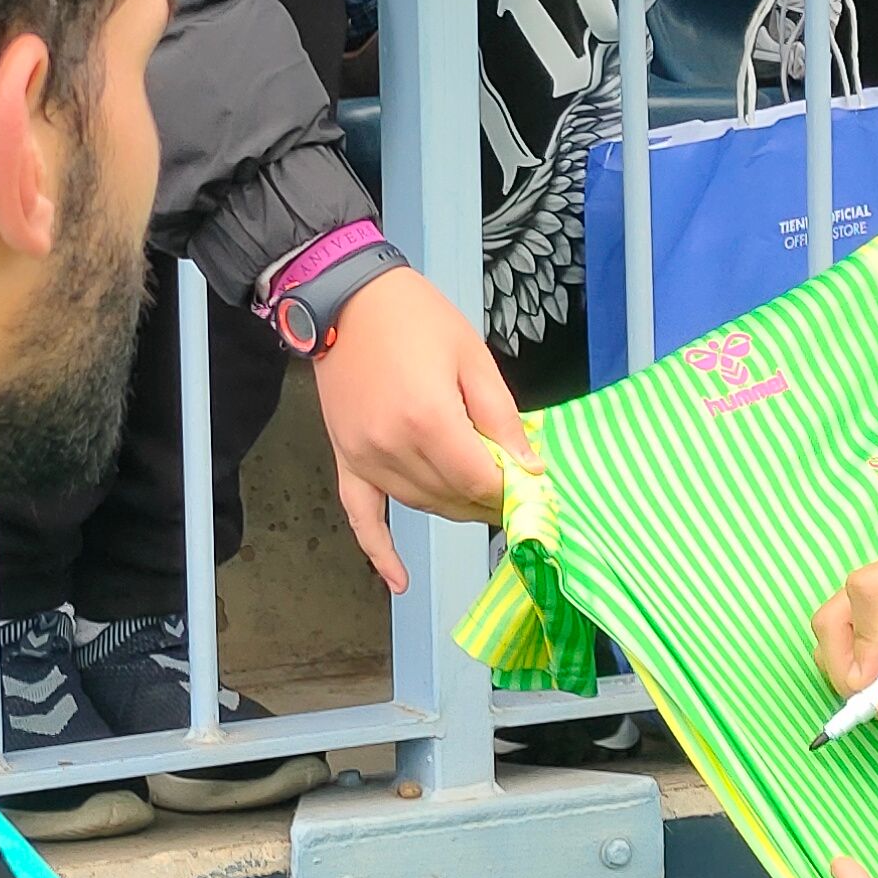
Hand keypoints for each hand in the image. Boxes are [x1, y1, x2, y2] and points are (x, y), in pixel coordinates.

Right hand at [309, 264, 528, 594]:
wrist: (345, 296)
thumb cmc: (415, 317)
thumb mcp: (472, 357)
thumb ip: (501, 417)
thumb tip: (529, 468)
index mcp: (429, 420)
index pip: (481, 481)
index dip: (511, 488)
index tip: (532, 484)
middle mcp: (393, 448)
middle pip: (453, 498)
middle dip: (489, 499)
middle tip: (515, 488)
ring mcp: (365, 458)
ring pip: (421, 505)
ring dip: (455, 508)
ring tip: (481, 499)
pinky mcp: (346, 459)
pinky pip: (361, 516)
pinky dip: (379, 551)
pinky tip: (399, 580)